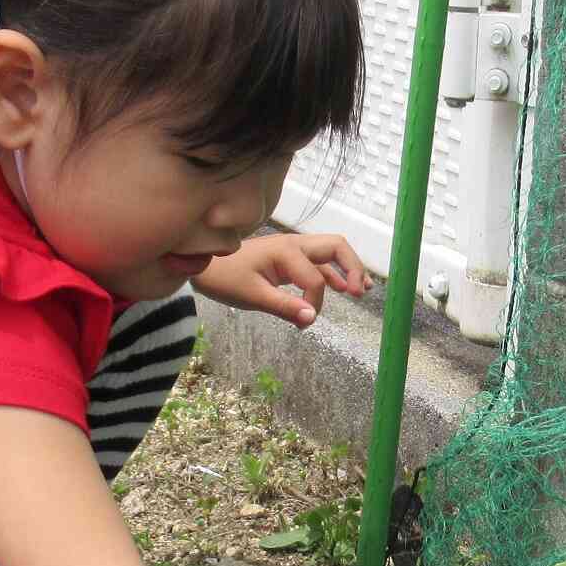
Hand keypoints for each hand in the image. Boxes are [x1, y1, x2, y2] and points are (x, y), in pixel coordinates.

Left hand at [193, 232, 368, 329]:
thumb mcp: (252, 295)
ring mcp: (293, 251)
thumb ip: (284, 306)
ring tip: (362, 290)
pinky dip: (332, 274)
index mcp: (287, 251)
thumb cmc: (225, 278)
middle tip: (360, 291)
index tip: (304, 321)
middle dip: (353, 267)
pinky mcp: (289, 260)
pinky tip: (341, 289)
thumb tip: (311, 318)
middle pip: (336, 247)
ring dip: (347, 268)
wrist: (204, 266)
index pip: (314, 279)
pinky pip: (318, 264)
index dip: (314, 302)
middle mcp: (295, 245)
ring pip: (330, 253)